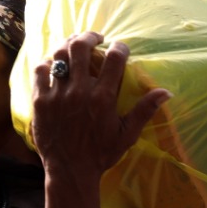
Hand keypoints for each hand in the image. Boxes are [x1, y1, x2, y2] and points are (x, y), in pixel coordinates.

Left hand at [31, 34, 169, 178]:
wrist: (70, 171)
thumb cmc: (101, 154)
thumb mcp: (127, 134)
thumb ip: (144, 110)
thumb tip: (166, 92)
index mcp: (103, 98)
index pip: (114, 58)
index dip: (120, 47)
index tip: (121, 48)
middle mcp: (79, 91)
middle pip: (81, 47)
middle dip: (90, 36)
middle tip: (95, 39)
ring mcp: (57, 94)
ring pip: (59, 55)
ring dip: (68, 45)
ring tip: (74, 46)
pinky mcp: (39, 100)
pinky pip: (40, 70)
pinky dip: (47, 63)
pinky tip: (54, 65)